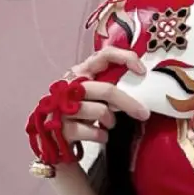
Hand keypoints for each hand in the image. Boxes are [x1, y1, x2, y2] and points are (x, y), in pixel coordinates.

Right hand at [26, 47, 150, 167]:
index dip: (125, 58)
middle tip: (142, 113)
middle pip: (107, 90)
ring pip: (102, 111)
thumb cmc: (75, 112)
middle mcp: (69, 86)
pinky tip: (98, 135)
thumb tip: (137, 85)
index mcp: (79, 73)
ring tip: (106, 124)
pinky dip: (101, 136)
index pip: (104, 55)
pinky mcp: (63, 129)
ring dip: (110, 121)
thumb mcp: (89, 93)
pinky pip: (94, 132)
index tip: (140, 70)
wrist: (51, 139)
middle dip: (129, 103)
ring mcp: (63, 107)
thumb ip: (107, 85)